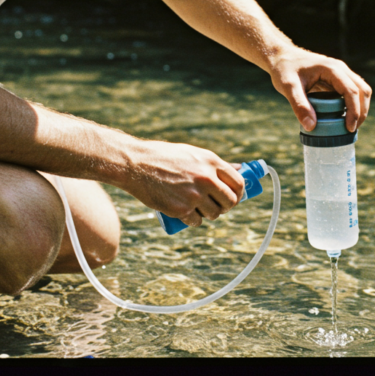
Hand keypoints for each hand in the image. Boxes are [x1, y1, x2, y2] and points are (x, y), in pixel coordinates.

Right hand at [120, 140, 243, 226]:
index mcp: (211, 161)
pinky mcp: (181, 209)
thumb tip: (240, 169)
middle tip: (218, 206)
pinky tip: (187, 214)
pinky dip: (194, 221)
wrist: (135, 165)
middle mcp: (206, 178)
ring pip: (215, 214)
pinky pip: (197, 222)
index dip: (239, 193)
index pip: (238, 182)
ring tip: (200, 208)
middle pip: (230, 201)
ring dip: (210, 214)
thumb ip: (214, 164)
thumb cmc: (162, 157)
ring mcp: (194, 195)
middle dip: (227, 206)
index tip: (234, 196)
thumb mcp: (192, 153)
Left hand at [268, 47, 371, 132]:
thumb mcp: (288, 87)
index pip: (351, 91)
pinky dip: (353, 105)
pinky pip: (352, 91)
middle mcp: (340, 69)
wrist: (281, 56)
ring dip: (360, 108)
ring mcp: (340, 72)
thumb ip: (299, 105)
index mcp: (332, 69)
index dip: (354, 111)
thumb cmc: (284, 69)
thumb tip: (311, 126)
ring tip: (350, 126)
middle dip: (361, 111)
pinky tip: (343, 117)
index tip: (349, 128)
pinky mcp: (337, 78)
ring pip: (361, 90)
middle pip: (363, 90)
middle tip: (351, 130)